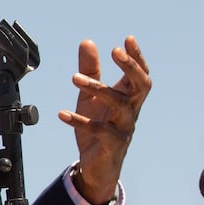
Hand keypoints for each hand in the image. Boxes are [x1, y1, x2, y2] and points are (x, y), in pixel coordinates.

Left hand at [57, 36, 150, 204]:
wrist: (97, 166)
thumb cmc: (98, 127)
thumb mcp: (90, 96)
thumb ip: (90, 70)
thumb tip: (87, 42)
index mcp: (129, 98)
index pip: (140, 74)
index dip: (137, 57)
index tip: (128, 39)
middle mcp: (131, 111)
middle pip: (141, 85)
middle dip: (130, 67)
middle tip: (114, 51)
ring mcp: (124, 128)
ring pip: (119, 105)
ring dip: (98, 88)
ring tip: (74, 77)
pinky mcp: (113, 145)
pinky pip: (100, 130)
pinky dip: (80, 121)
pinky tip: (62, 113)